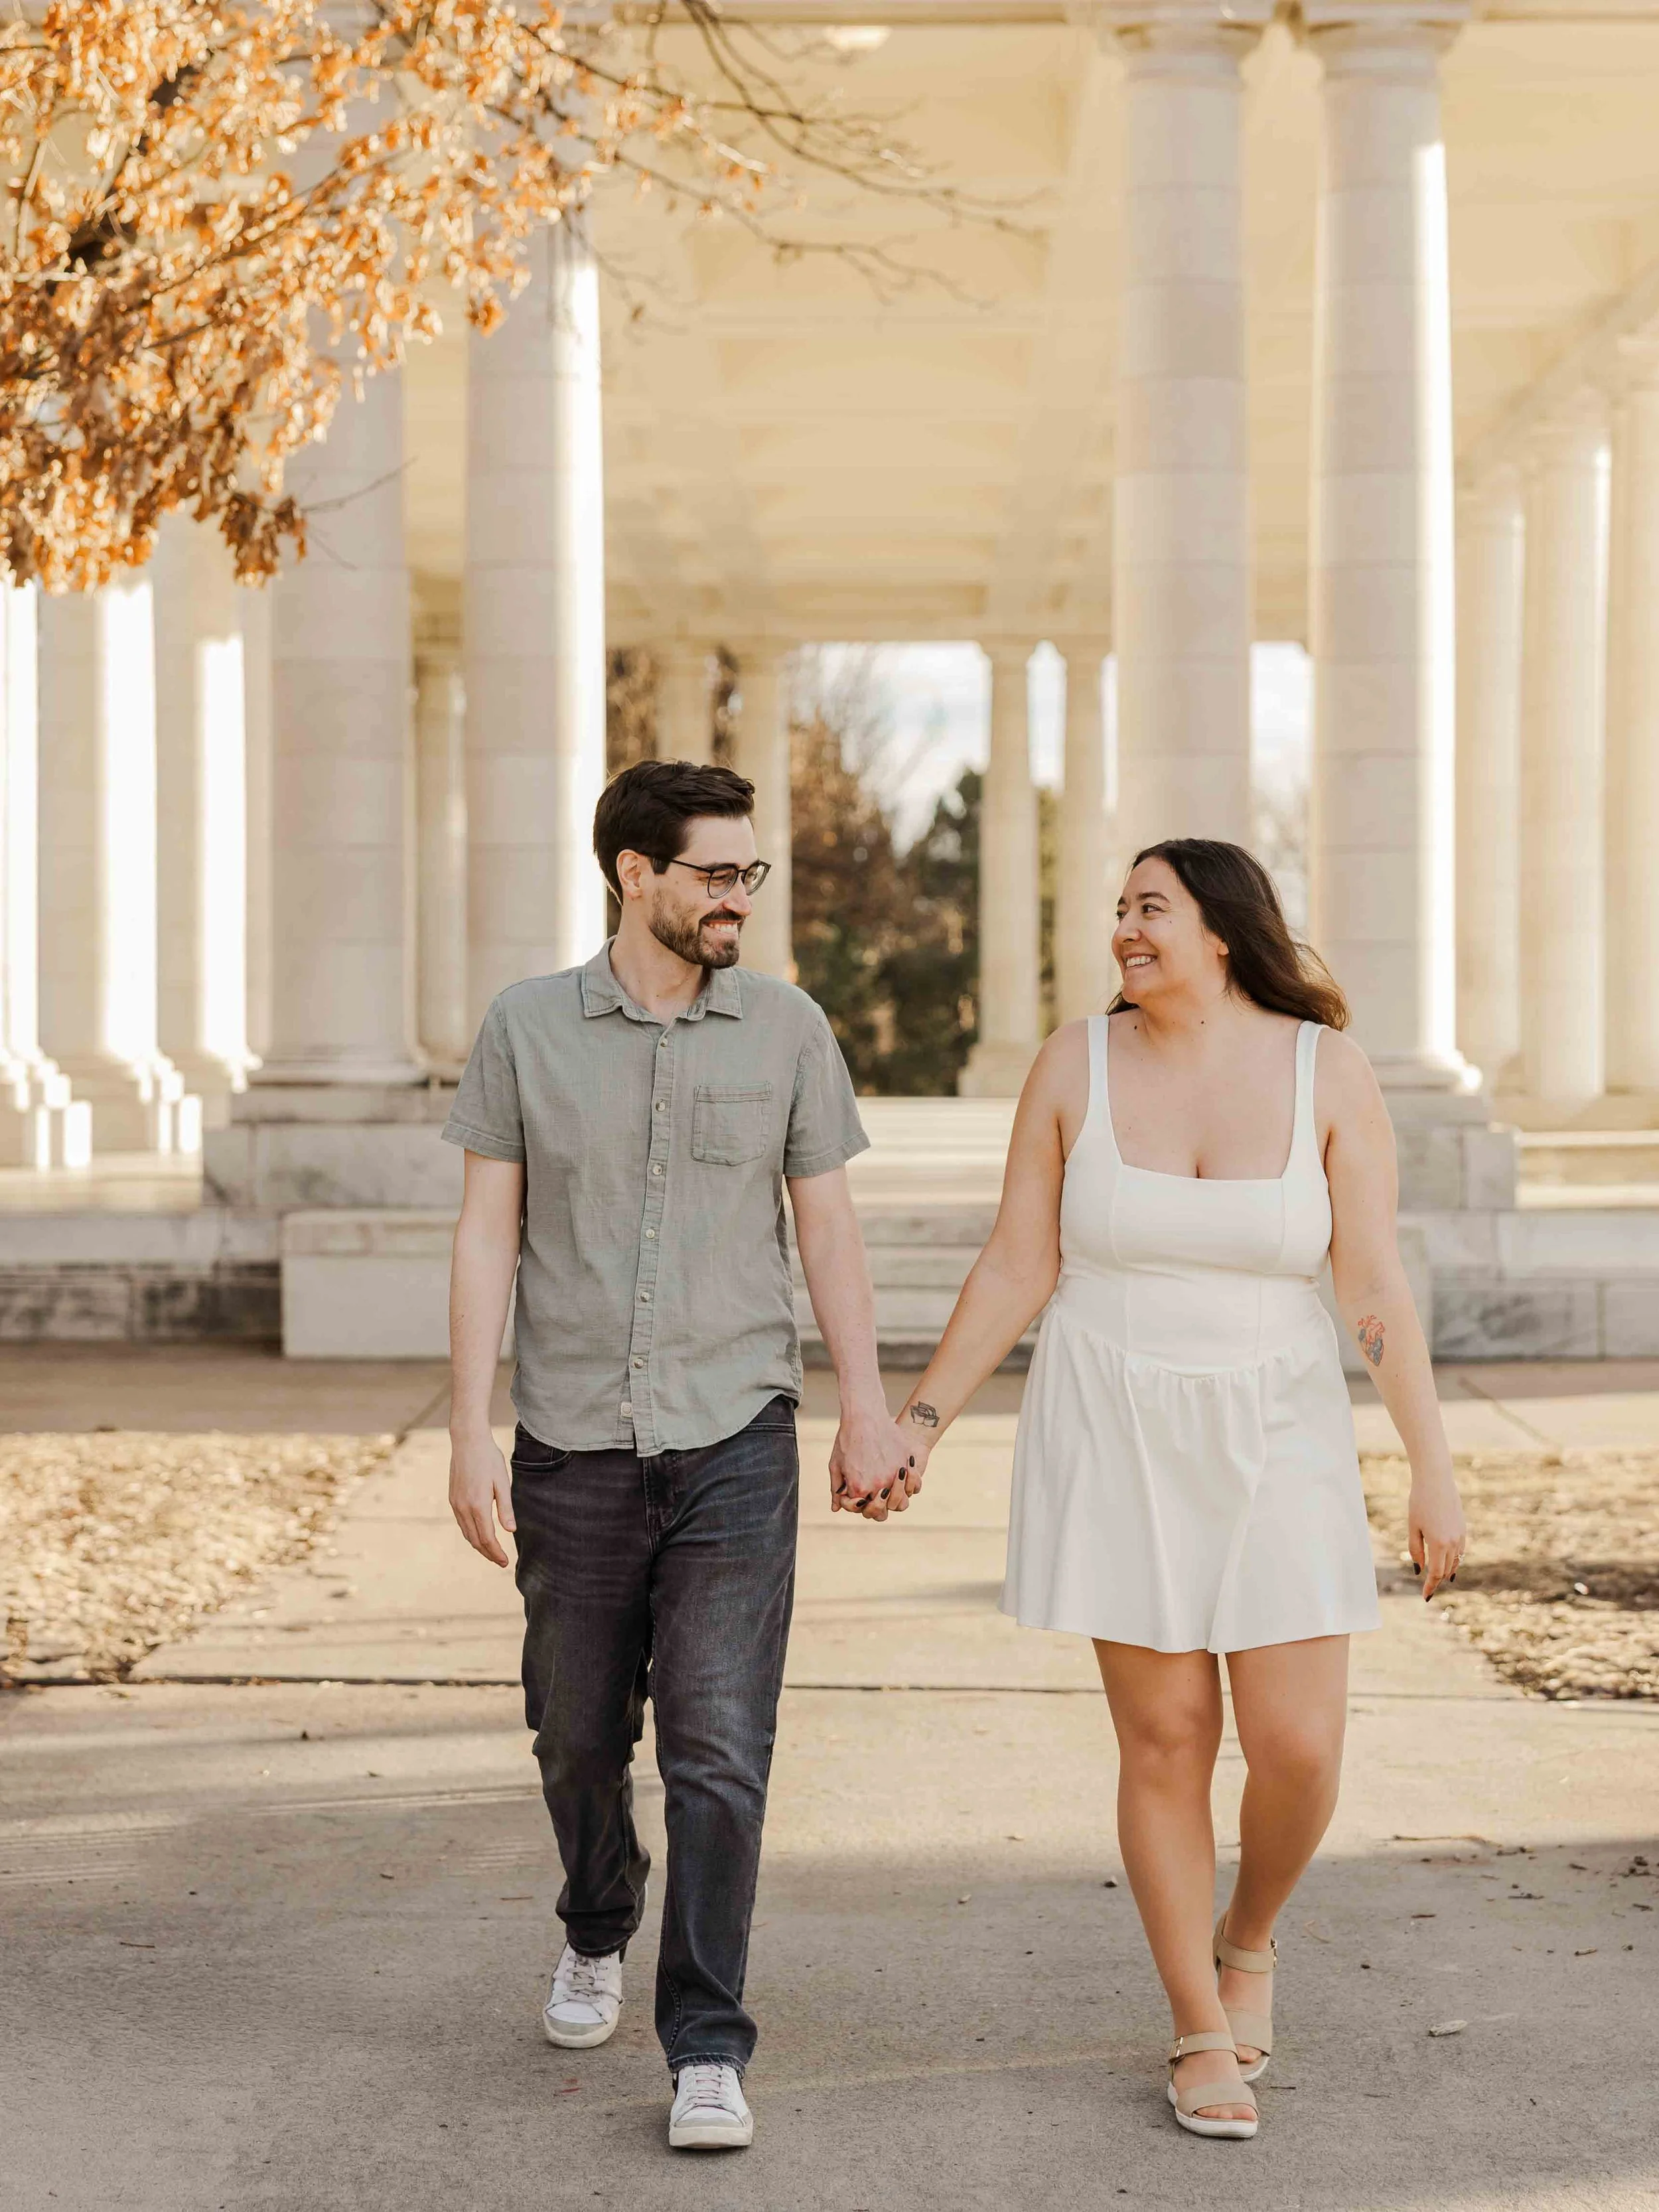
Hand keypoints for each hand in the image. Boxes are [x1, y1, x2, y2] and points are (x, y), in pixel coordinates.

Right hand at [449, 1426, 515, 1566]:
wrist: (467, 1441)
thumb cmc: (489, 1459)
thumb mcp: (502, 1482)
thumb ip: (506, 1508)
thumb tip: (511, 1531)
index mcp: (478, 1505)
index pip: (488, 1538)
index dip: (496, 1553)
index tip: (505, 1562)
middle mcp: (464, 1508)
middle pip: (475, 1540)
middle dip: (488, 1553)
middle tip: (500, 1561)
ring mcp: (456, 1504)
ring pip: (466, 1533)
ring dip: (479, 1545)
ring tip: (491, 1551)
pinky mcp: (452, 1498)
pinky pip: (461, 1523)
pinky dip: (471, 1533)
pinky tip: (479, 1533)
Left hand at [829, 1400, 918, 1521]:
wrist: (864, 1415)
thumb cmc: (846, 1439)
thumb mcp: (836, 1465)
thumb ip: (836, 1489)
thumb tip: (836, 1508)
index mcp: (859, 1488)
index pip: (863, 1511)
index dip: (858, 1505)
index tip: (856, 1494)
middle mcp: (879, 1485)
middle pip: (882, 1513)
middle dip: (876, 1507)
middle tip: (874, 1495)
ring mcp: (895, 1475)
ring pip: (901, 1503)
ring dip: (894, 1498)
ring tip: (889, 1486)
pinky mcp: (907, 1463)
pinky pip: (915, 1485)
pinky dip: (910, 1485)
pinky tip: (901, 1476)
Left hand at [1408, 1467, 1465, 1601]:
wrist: (1436, 1480)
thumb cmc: (1419, 1502)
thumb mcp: (1413, 1527)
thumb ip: (1416, 1550)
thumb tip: (1420, 1570)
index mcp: (1438, 1544)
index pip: (1435, 1574)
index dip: (1430, 1587)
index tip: (1425, 1597)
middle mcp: (1453, 1543)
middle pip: (1445, 1571)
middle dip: (1436, 1581)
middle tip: (1428, 1590)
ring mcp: (1460, 1536)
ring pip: (1455, 1563)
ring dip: (1446, 1572)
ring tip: (1437, 1580)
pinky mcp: (1463, 1529)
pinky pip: (1460, 1552)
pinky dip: (1453, 1561)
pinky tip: (1447, 1564)